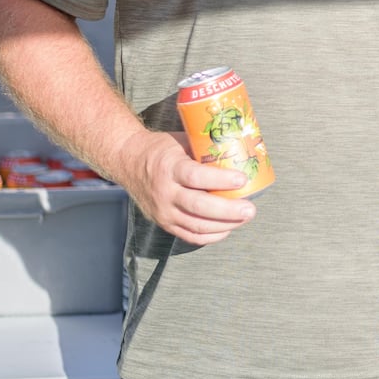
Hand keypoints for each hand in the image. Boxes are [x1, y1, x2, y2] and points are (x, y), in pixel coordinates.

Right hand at [116, 129, 256, 244]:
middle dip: (228, 211)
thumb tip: (240, 152)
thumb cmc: (161, 149)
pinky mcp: (164, 223)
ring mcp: (163, 211)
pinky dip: (211, 236)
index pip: (196, 177)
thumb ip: (205, 150)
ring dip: (225, 225)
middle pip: (199, 207)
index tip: (242, 179)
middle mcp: (165, 192)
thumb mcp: (181, 142)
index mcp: (169, 167)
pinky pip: (190, 236)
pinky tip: (227, 229)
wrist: (129, 162)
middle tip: (250, 209)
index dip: (221, 180)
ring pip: (197, 225)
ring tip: (244, 218)